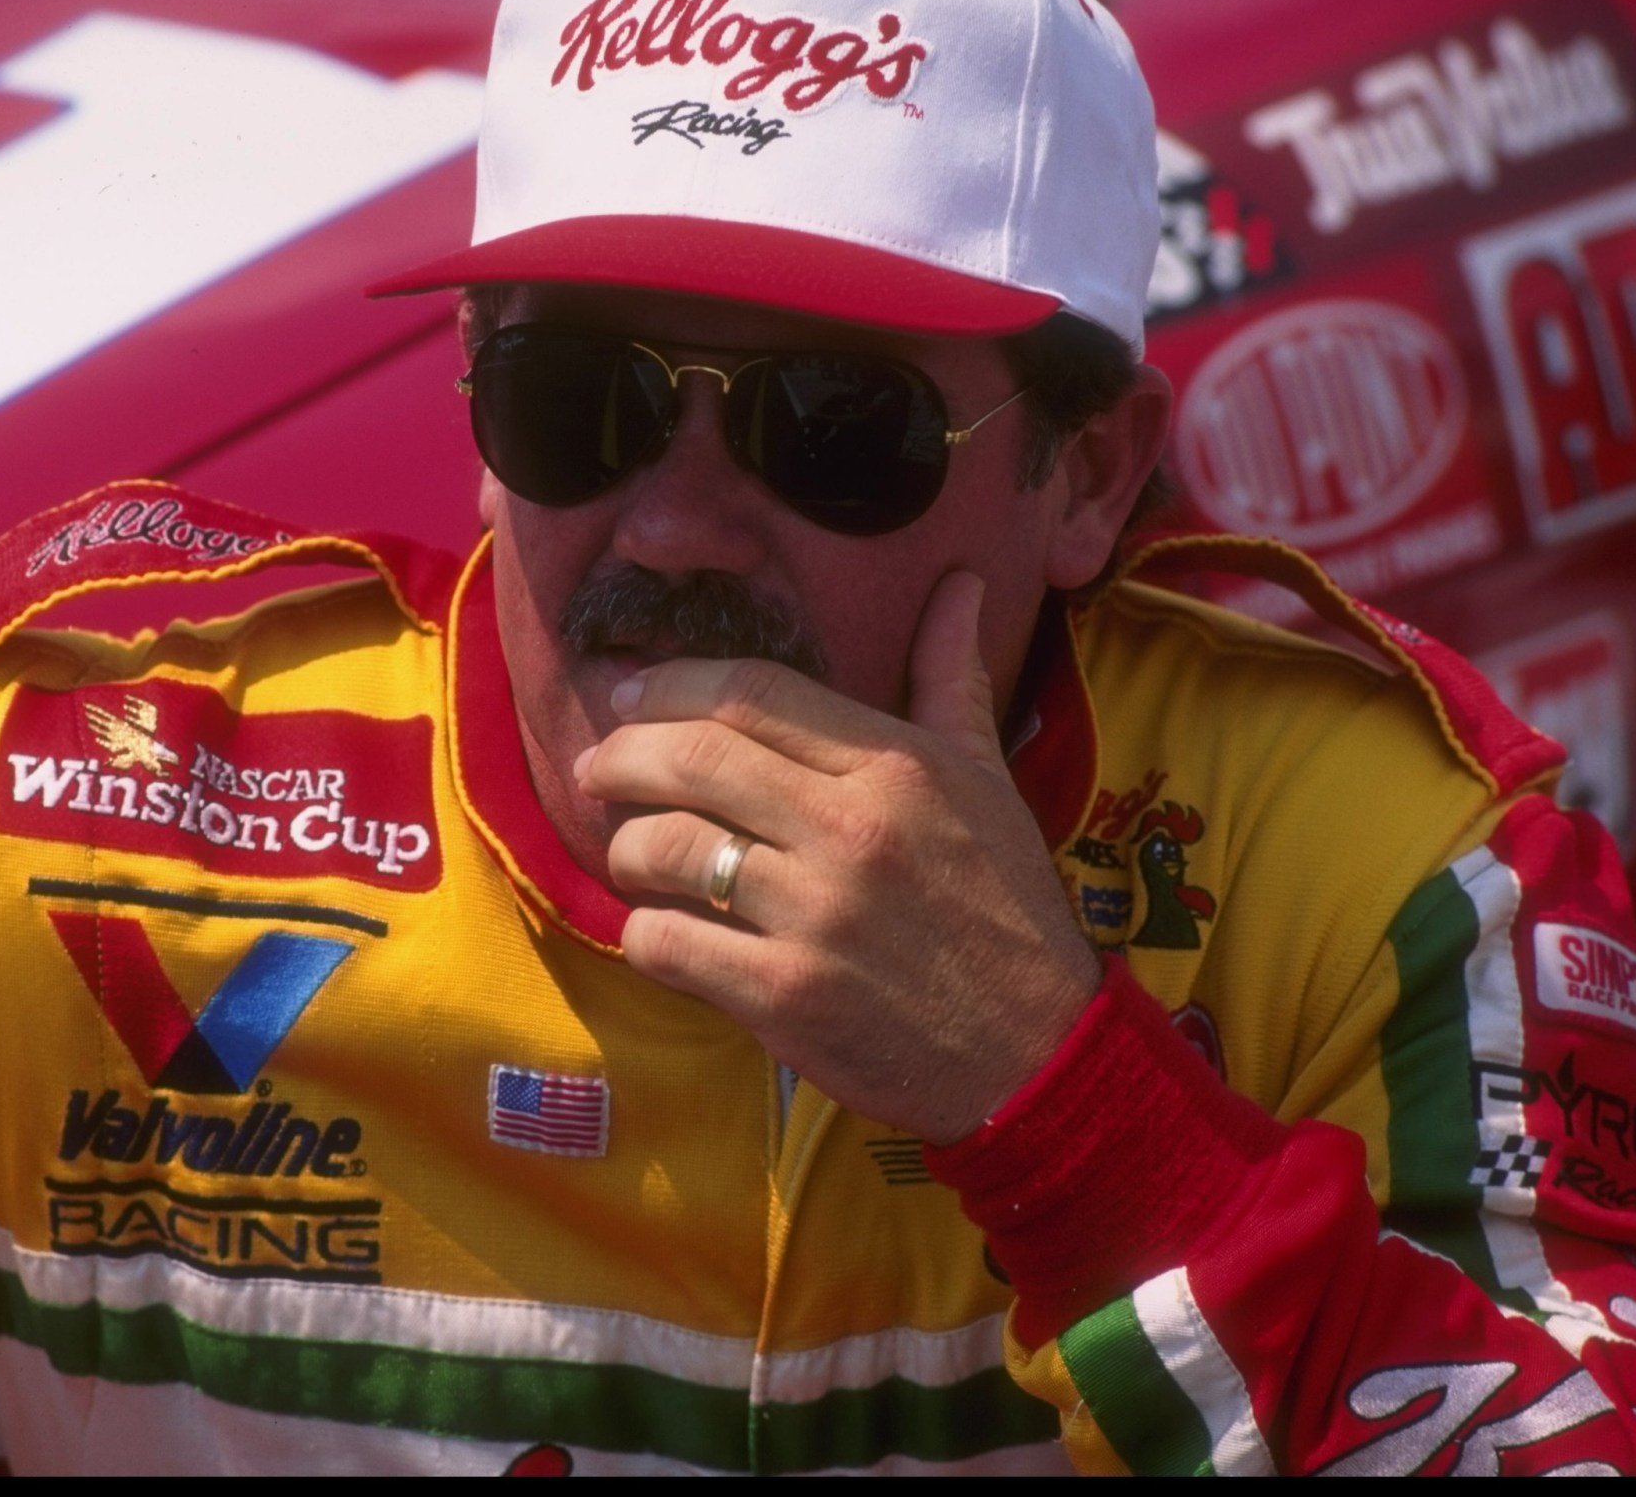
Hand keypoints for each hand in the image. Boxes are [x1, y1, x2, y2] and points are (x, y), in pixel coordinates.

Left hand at [576, 572, 1100, 1143]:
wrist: (1038, 1052)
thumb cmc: (1006, 911)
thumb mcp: (989, 780)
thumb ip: (950, 679)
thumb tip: (959, 583)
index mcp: (897, 768)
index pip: (752, 693)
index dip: (671, 684)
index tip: (632, 695)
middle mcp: (851, 831)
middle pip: (693, 758)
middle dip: (621, 755)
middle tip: (597, 767)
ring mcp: (814, 917)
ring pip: (665, 848)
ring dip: (625, 846)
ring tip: (631, 853)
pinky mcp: (784, 998)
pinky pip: (667, 944)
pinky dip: (645, 932)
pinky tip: (660, 929)